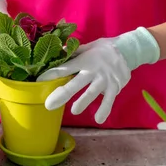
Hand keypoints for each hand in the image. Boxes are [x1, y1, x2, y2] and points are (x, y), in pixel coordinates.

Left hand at [37, 27, 159, 123]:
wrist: (126, 49)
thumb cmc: (102, 50)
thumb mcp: (87, 47)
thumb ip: (73, 53)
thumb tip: (57, 51)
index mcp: (83, 60)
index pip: (65, 68)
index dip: (52, 74)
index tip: (39, 81)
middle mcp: (92, 70)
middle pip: (76, 83)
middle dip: (62, 93)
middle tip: (49, 104)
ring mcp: (104, 79)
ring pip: (92, 92)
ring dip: (83, 102)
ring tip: (74, 111)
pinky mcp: (114, 87)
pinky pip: (109, 100)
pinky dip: (104, 109)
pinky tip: (98, 119)